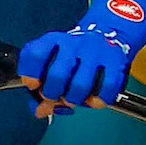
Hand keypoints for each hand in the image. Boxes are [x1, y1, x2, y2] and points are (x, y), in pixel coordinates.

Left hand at [19, 0, 145, 114]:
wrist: (107, 34)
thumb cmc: (74, 56)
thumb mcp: (54, 61)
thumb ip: (42, 86)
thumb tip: (39, 111)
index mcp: (53, 40)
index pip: (35, 54)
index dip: (30, 73)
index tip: (33, 84)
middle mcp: (73, 43)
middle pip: (57, 75)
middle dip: (52, 94)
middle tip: (55, 96)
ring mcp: (95, 52)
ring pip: (80, 85)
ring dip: (74, 99)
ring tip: (73, 98)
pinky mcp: (115, 62)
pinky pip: (106, 89)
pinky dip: (98, 100)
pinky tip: (92, 98)